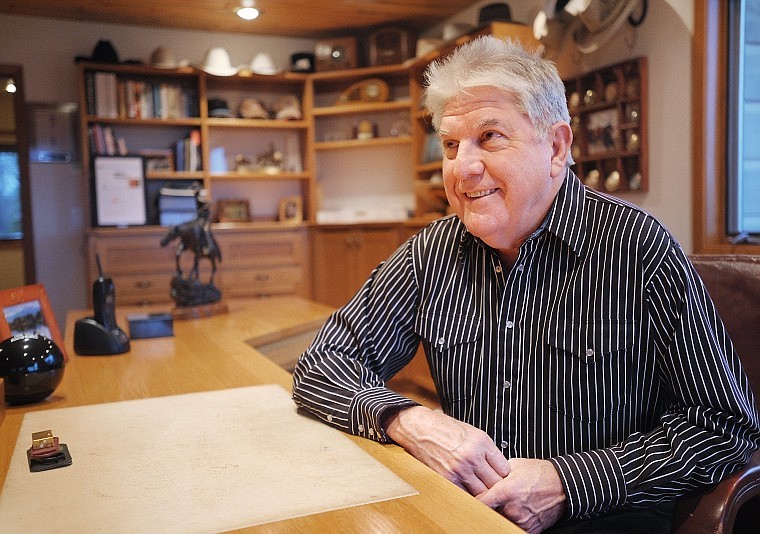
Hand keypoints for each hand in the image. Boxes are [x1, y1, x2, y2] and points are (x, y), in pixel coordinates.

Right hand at [385, 406, 510, 494]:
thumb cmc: (445, 429)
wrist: (420, 429)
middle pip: (495, 483)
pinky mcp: (447, 478)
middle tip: (492, 486)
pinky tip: (466, 488)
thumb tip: (500, 469)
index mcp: (481, 442)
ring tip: (479, 488)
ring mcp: (459, 469)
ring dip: (482, 493)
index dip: (503, 474)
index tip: (499, 475)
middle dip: (495, 486)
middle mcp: (472, 456)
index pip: (504, 469)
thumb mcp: (472, 433)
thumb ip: (487, 451)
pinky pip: (465, 494)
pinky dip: (467, 494)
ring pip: (482, 493)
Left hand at [477, 458, 566, 532]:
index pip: (480, 502)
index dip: (473, 500)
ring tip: (505, 505)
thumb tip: (483, 475)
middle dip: (487, 507)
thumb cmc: (540, 474)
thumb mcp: (514, 466)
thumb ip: (496, 473)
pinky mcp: (530, 530)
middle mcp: (512, 509)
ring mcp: (521, 522)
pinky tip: (513, 513)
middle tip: (490, 501)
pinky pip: (511, 528)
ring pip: (499, 521)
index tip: (471, 498)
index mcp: (506, 492)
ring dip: (498, 514)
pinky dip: (510, 521)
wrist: (563, 486)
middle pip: (488, 513)